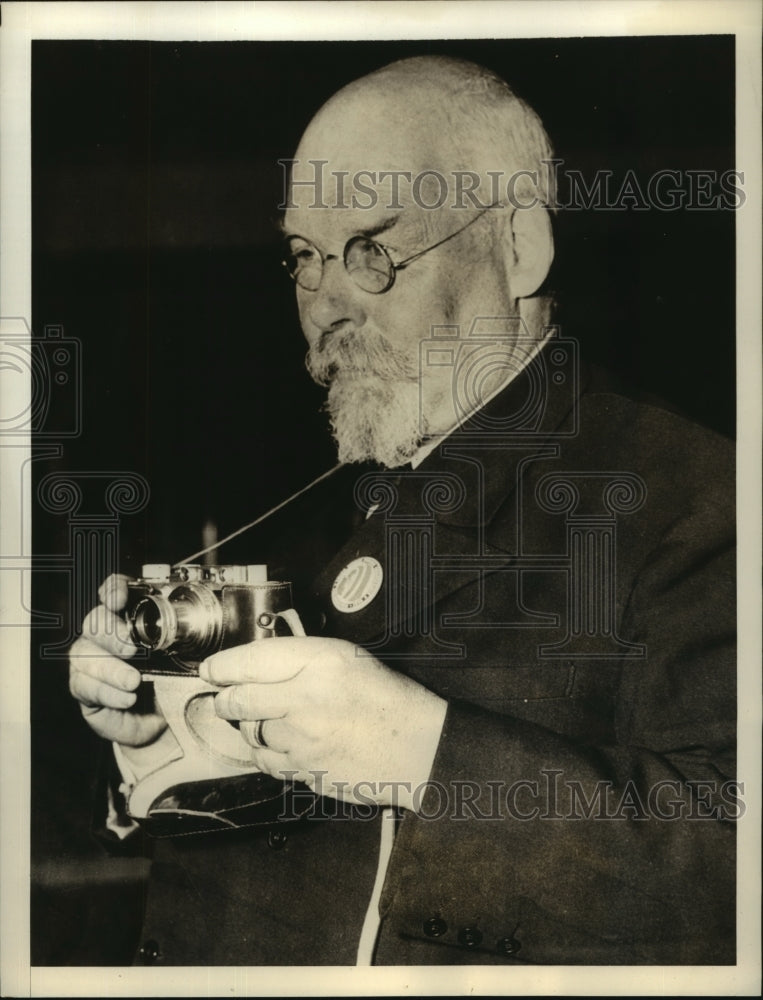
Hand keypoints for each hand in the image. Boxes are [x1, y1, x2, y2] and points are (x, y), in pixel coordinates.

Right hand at [69, 574, 168, 751]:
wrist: (161, 720)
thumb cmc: (170, 683)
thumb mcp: (182, 661)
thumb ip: (185, 647)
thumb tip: (201, 641)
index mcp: (130, 621)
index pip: (114, 594)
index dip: (113, 590)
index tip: (119, 598)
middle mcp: (106, 637)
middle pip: (95, 622)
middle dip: (112, 633)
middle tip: (132, 648)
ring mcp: (90, 662)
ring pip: (85, 655)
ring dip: (110, 668)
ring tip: (133, 681)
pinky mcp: (84, 689)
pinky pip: (84, 686)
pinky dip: (107, 692)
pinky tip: (127, 698)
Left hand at [199, 636, 446, 812]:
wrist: (417, 745)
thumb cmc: (386, 698)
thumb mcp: (347, 657)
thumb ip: (300, 657)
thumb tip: (254, 664)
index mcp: (320, 662)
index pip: (252, 660)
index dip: (223, 665)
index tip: (212, 669)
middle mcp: (307, 700)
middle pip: (240, 701)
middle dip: (225, 700)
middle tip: (224, 698)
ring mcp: (305, 741)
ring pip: (253, 734)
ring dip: (252, 728)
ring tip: (265, 721)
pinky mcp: (307, 772)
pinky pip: (270, 764)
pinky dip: (268, 755)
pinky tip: (282, 745)